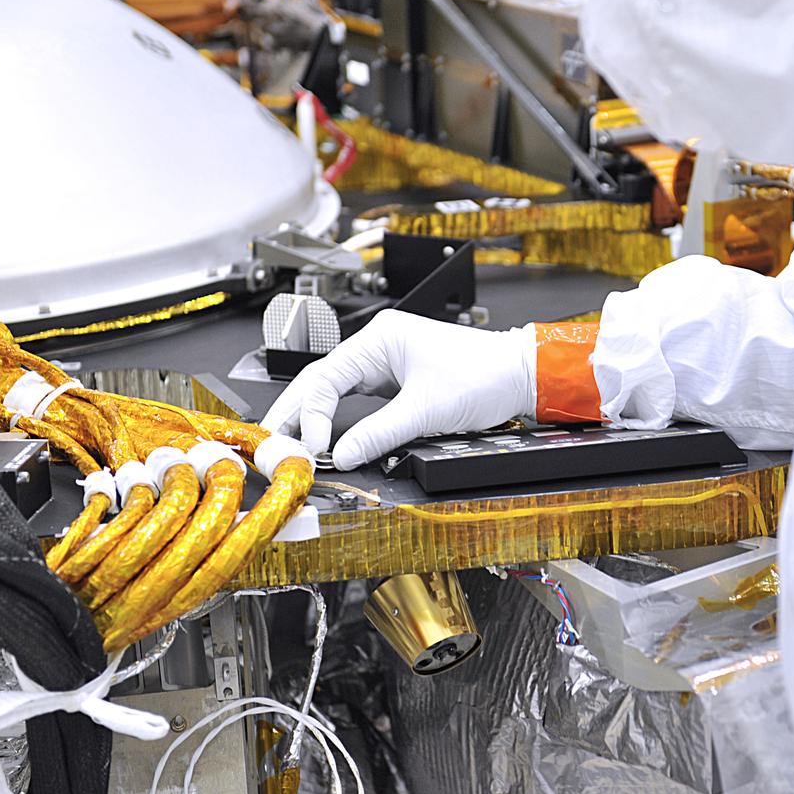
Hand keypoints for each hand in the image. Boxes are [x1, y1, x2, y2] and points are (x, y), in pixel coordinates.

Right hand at [260, 310, 536, 469]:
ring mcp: (386, 362)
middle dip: (297, 413)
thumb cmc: (484, 374)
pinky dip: (339, 418)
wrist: (520, 375)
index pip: (326, 378)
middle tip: (274, 444)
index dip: (312, 415)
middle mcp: (378, 345)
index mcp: (380, 338)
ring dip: (315, 416)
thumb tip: (343, 455)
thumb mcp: (426, 410)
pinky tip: (326, 435)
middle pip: (321, 381)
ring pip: (336, 390)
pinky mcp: (396, 380)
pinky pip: (356, 398)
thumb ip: (380, 434)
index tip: (312, 447)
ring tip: (292, 443)